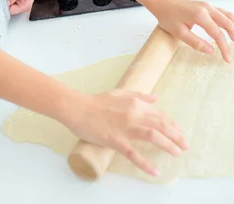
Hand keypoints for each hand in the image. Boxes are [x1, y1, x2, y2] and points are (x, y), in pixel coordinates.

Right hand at [67, 89, 187, 175]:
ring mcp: (125, 128)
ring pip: (153, 136)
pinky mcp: (116, 141)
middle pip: (161, 125)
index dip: (172, 124)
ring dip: (168, 145)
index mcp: (135, 103)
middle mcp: (134, 114)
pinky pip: (134, 154)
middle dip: (176, 136)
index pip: (159, 115)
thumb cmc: (97, 101)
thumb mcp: (120, 93)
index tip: (179, 133)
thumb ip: (138, 95)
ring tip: (177, 153)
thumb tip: (156, 98)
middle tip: (185, 146)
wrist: (78, 108)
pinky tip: (155, 171)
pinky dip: (146, 164)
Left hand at [152, 0, 233, 62]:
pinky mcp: (206, 6)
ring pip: (227, 16)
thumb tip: (211, 51)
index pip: (218, 34)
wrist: (161, 2)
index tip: (227, 59)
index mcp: (200, 15)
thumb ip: (196, 42)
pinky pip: (222, 13)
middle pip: (228, 23)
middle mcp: (207, 8)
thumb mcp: (179, 33)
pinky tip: (231, 27)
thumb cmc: (167, 16)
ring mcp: (207, 6)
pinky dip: (229, 21)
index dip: (224, 48)